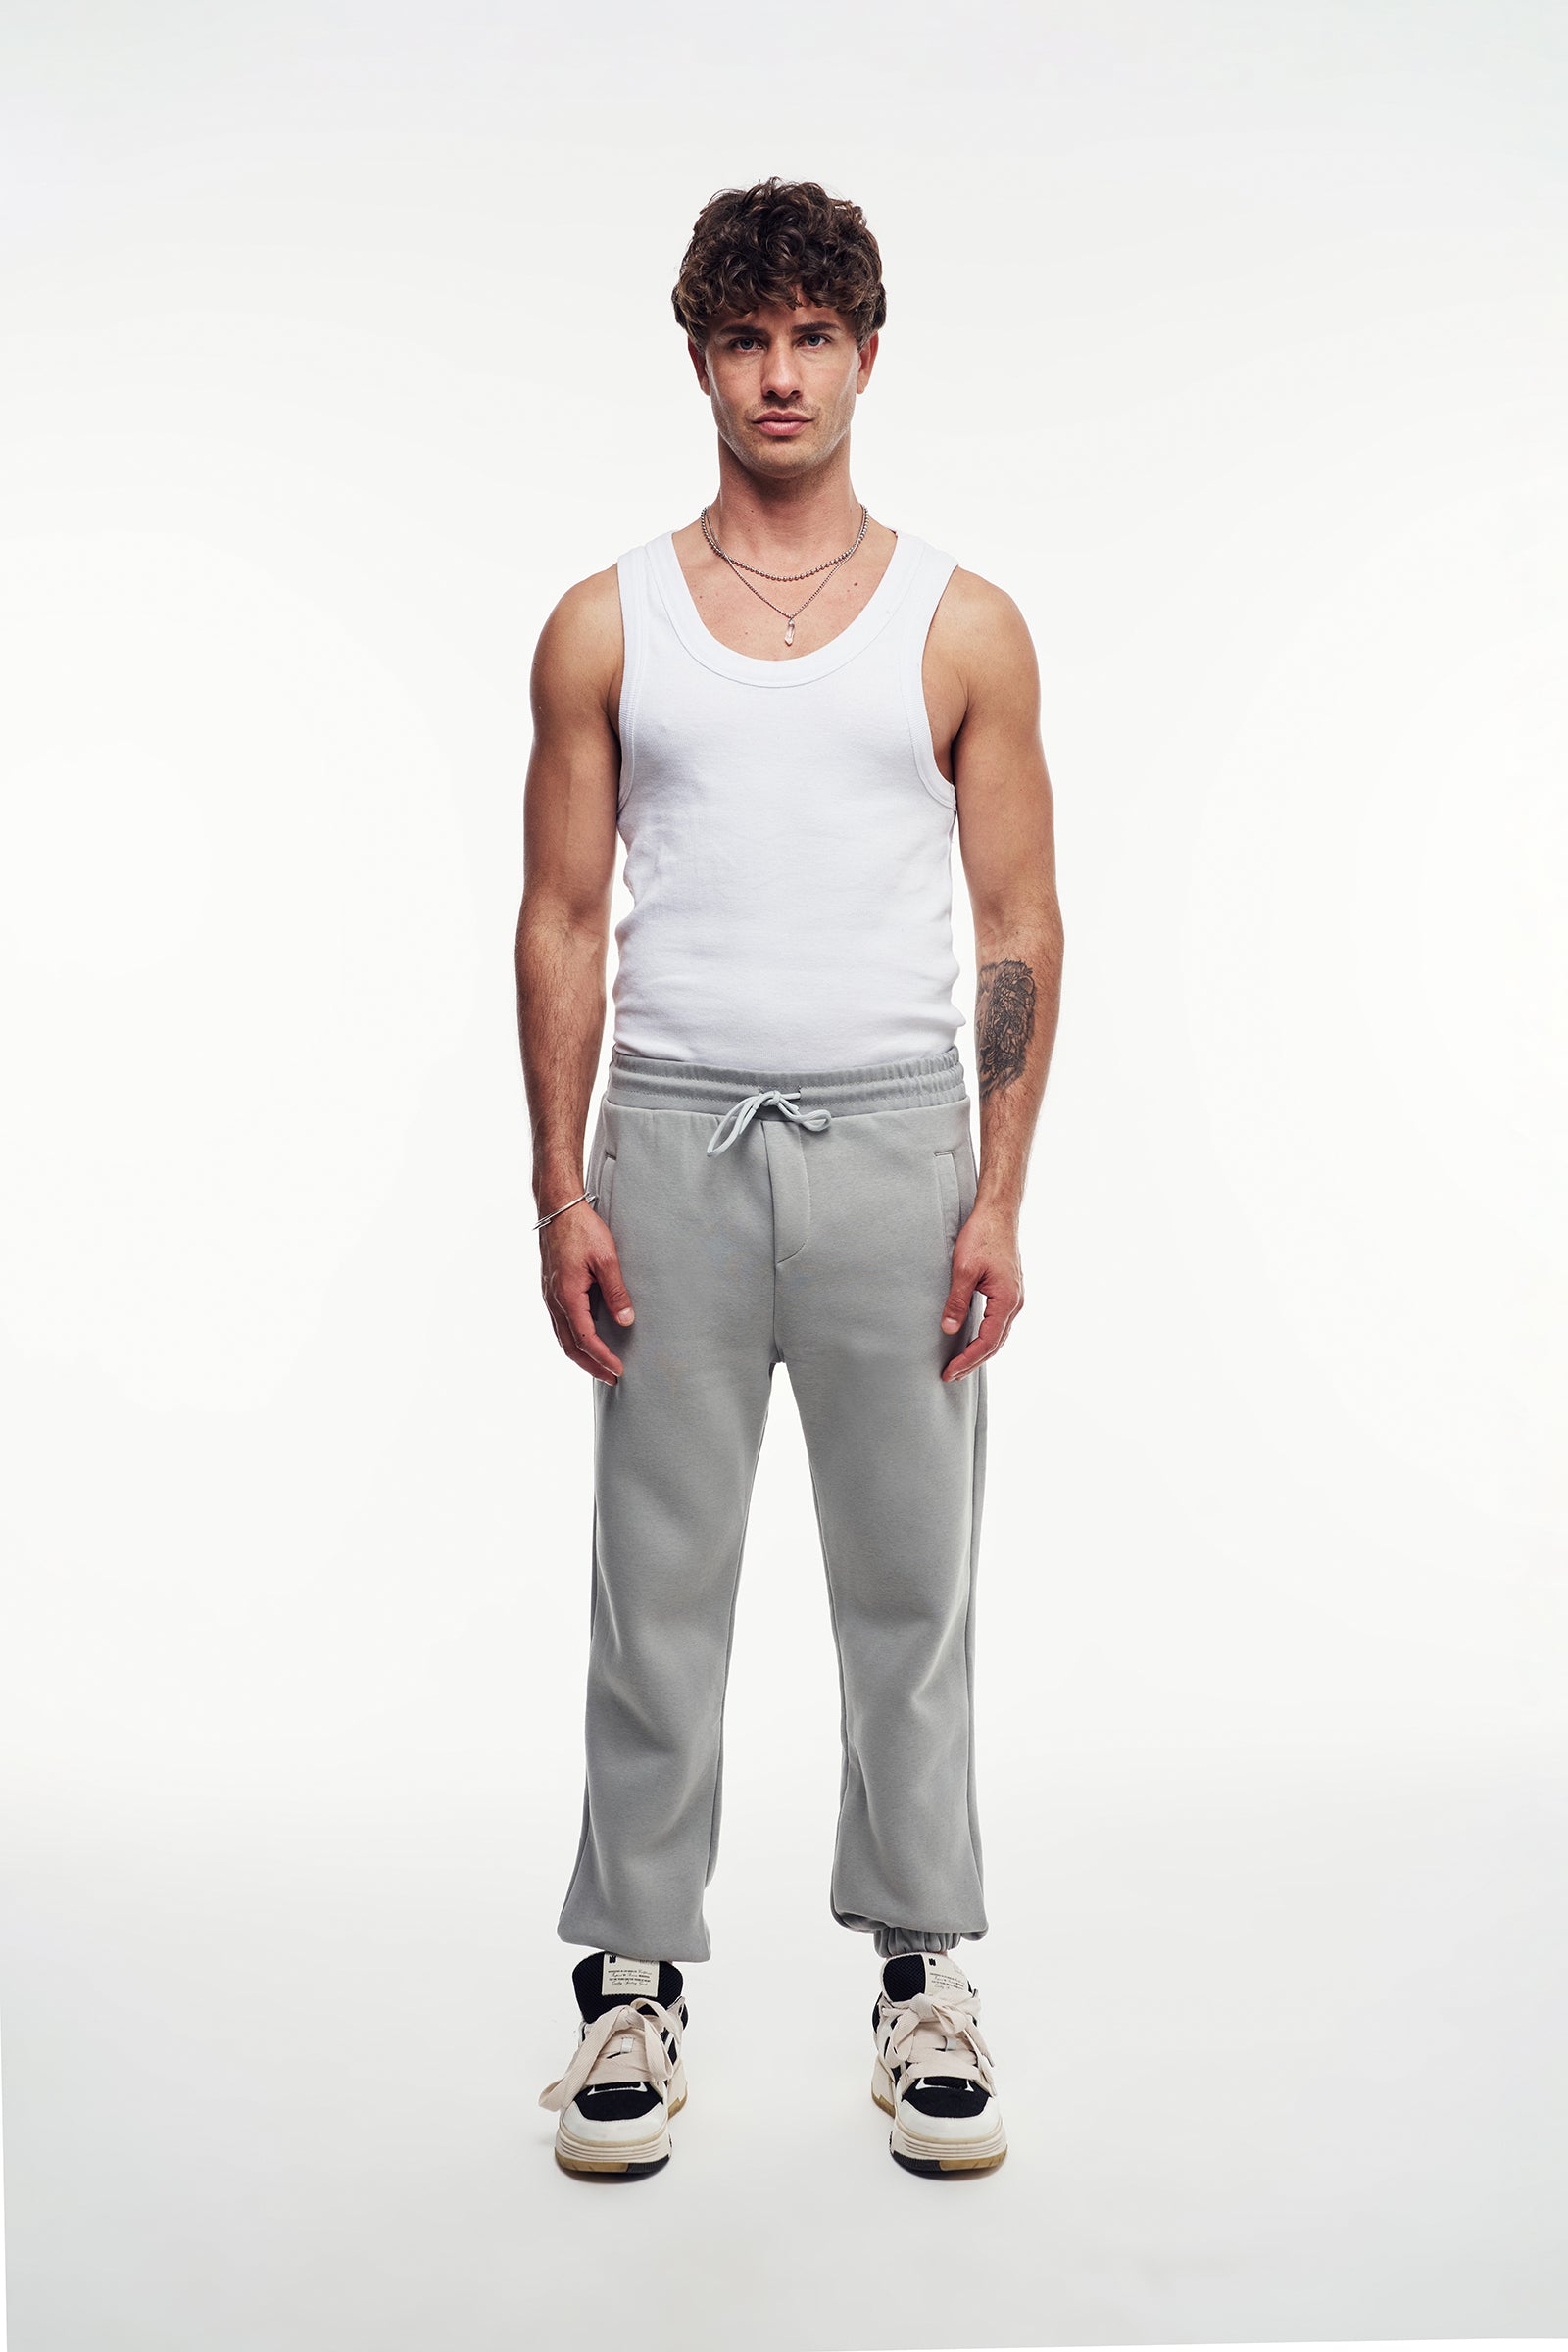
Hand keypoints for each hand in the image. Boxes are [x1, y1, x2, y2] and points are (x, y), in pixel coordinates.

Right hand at [540, 1199, 633, 1383]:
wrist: (558, 1208)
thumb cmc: (583, 1230)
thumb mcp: (606, 1259)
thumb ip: (616, 1292)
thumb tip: (626, 1321)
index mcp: (567, 1296)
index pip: (585, 1339)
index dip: (602, 1358)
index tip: (618, 1370)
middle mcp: (554, 1301)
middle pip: (570, 1346)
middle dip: (590, 1366)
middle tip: (611, 1378)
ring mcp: (549, 1296)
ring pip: (562, 1337)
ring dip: (581, 1356)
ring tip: (599, 1367)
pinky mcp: (550, 1290)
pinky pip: (559, 1324)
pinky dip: (572, 1340)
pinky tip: (584, 1341)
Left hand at [939, 1201, 1023, 1381]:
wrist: (998, 1213)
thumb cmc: (982, 1236)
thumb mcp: (963, 1270)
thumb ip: (957, 1302)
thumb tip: (948, 1329)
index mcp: (1007, 1300)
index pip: (987, 1342)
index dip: (968, 1360)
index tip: (950, 1372)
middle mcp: (1015, 1302)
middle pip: (995, 1343)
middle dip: (973, 1362)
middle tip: (950, 1375)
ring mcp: (1015, 1297)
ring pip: (999, 1335)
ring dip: (980, 1351)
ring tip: (960, 1364)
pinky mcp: (1009, 1290)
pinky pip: (999, 1323)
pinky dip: (986, 1337)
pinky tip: (973, 1340)